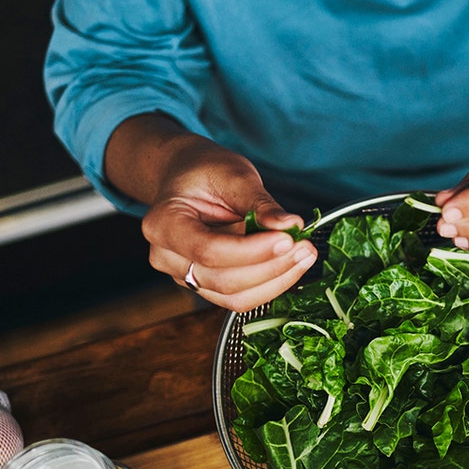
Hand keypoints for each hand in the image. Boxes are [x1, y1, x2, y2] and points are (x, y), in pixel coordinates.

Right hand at [138, 136, 317, 311]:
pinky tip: (292, 264)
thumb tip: (291, 224)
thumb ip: (260, 203)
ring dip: (276, 280)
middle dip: (270, 267)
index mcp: (162, 224)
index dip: (251, 251)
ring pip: (234, 296)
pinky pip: (241, 297)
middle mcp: (166, 257)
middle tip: (306, 247)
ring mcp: (184, 276)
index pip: (208, 251)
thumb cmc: (206, 172)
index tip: (288, 239)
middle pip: (223, 280)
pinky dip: (271, 284)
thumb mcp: (233, 175)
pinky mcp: (206, 285)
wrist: (189, 178)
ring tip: (304, 255)